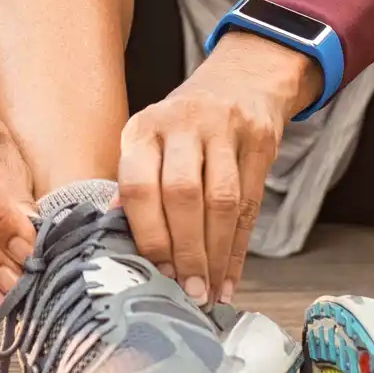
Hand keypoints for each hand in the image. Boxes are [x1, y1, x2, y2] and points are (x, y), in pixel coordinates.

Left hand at [118, 32, 311, 306]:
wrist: (241, 80)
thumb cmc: (185, 127)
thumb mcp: (150, 142)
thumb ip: (135, 184)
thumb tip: (114, 236)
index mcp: (144, 128)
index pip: (138, 184)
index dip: (148, 234)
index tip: (155, 272)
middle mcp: (181, 124)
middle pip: (182, 194)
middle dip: (185, 251)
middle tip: (187, 292)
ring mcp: (224, 129)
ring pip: (221, 201)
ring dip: (214, 255)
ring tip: (208, 292)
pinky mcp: (259, 139)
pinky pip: (251, 203)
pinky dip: (239, 248)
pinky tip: (230, 278)